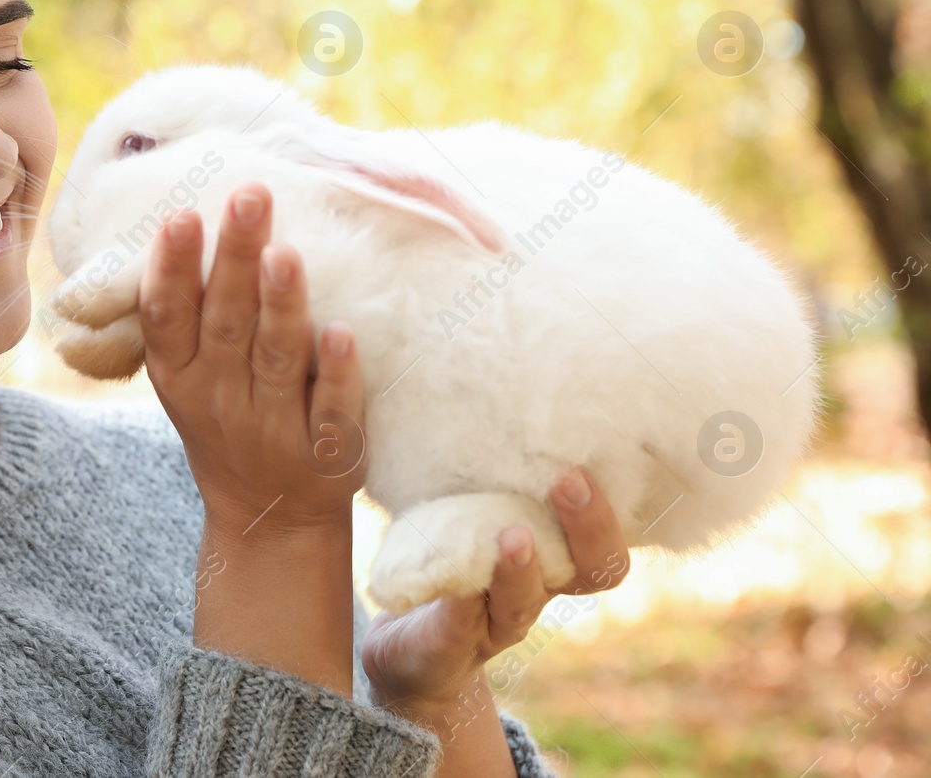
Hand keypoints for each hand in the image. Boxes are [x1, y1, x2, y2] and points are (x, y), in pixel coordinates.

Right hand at [138, 181, 368, 536]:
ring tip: (285, 253)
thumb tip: (184, 216)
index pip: (168, 316)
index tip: (182, 216)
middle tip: (250, 197)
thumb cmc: (226, 419)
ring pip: (277, 360)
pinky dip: (338, 373)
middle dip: (235, 258)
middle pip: (227, 323)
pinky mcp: (326, 453)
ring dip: (281, 305)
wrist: (269, 518)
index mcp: (179, 377)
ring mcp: (273, 429)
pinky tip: (343, 331)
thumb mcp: (184, 377)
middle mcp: (220, 401)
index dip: (172, 269)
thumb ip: (185, 312)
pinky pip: (332, 411)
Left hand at [361, 468, 630, 731]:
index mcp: (551, 556)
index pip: (605, 537)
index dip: (610, 505)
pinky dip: (456, 612)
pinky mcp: (448, 647)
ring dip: (521, 569)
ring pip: (525, 603)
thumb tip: (481, 366)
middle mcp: (535, 592)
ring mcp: (494, 623)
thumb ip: (477, 464)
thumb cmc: (444, 563)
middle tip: (569, 479)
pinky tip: (448, 593)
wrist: (405, 651)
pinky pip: (459, 633)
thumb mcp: (464, 510)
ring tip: (513, 537)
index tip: (596, 453)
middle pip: (592, 571)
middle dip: (587, 527)